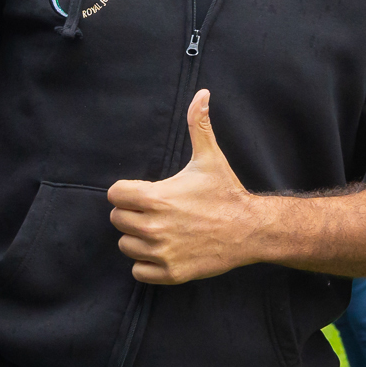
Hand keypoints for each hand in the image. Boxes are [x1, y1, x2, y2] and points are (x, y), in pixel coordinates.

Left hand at [108, 90, 256, 283]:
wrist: (250, 230)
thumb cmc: (226, 192)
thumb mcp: (210, 158)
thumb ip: (198, 125)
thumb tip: (202, 93)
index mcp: (156, 198)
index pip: (115, 195)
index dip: (127, 191)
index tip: (146, 193)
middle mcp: (153, 227)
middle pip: (117, 220)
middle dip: (132, 214)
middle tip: (156, 211)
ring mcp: (161, 252)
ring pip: (126, 246)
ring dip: (139, 239)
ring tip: (162, 230)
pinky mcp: (170, 273)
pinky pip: (138, 271)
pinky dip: (147, 263)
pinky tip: (166, 250)